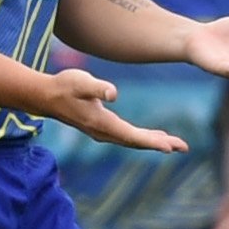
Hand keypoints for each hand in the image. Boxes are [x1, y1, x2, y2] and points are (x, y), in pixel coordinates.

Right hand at [41, 67, 187, 153]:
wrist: (45, 96)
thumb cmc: (64, 86)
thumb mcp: (81, 81)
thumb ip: (98, 87)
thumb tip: (113, 94)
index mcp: (103, 124)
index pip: (133, 136)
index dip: (152, 141)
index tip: (171, 146)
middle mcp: (104, 133)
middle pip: (137, 143)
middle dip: (160, 145)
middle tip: (183, 147)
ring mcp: (103, 133)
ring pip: (133, 141)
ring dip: (154, 143)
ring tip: (175, 145)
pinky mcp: (102, 128)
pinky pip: (128, 137)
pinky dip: (143, 138)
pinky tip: (155, 136)